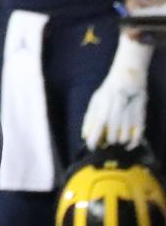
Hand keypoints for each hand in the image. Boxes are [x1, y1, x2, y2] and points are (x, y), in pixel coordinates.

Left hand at [82, 33, 152, 149]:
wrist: (127, 77)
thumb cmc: (108, 91)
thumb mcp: (94, 102)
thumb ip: (89, 119)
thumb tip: (84, 136)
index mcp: (102, 110)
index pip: (96, 132)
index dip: (93, 143)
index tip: (93, 147)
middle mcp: (116, 114)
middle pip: (111, 138)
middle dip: (108, 141)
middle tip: (106, 139)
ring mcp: (129, 115)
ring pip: (124, 138)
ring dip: (119, 140)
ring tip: (117, 136)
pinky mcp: (141, 115)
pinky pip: (138, 135)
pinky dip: (133, 143)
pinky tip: (128, 145)